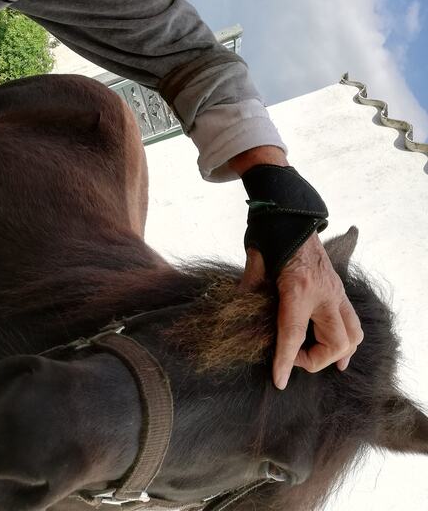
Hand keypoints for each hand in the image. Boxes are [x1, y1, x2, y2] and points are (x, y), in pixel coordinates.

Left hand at [241, 232, 363, 389]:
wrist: (292, 210)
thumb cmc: (271, 231)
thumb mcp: (254, 258)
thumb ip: (249, 285)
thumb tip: (238, 308)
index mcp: (298, 287)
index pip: (293, 334)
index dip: (285, 362)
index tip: (279, 382)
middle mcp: (324, 292)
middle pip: (336, 343)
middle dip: (315, 360)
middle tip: (293, 359)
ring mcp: (336, 290)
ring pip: (353, 334)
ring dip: (336, 351)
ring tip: (316, 359)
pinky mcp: (339, 287)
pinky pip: (352, 321)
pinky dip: (346, 338)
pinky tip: (335, 349)